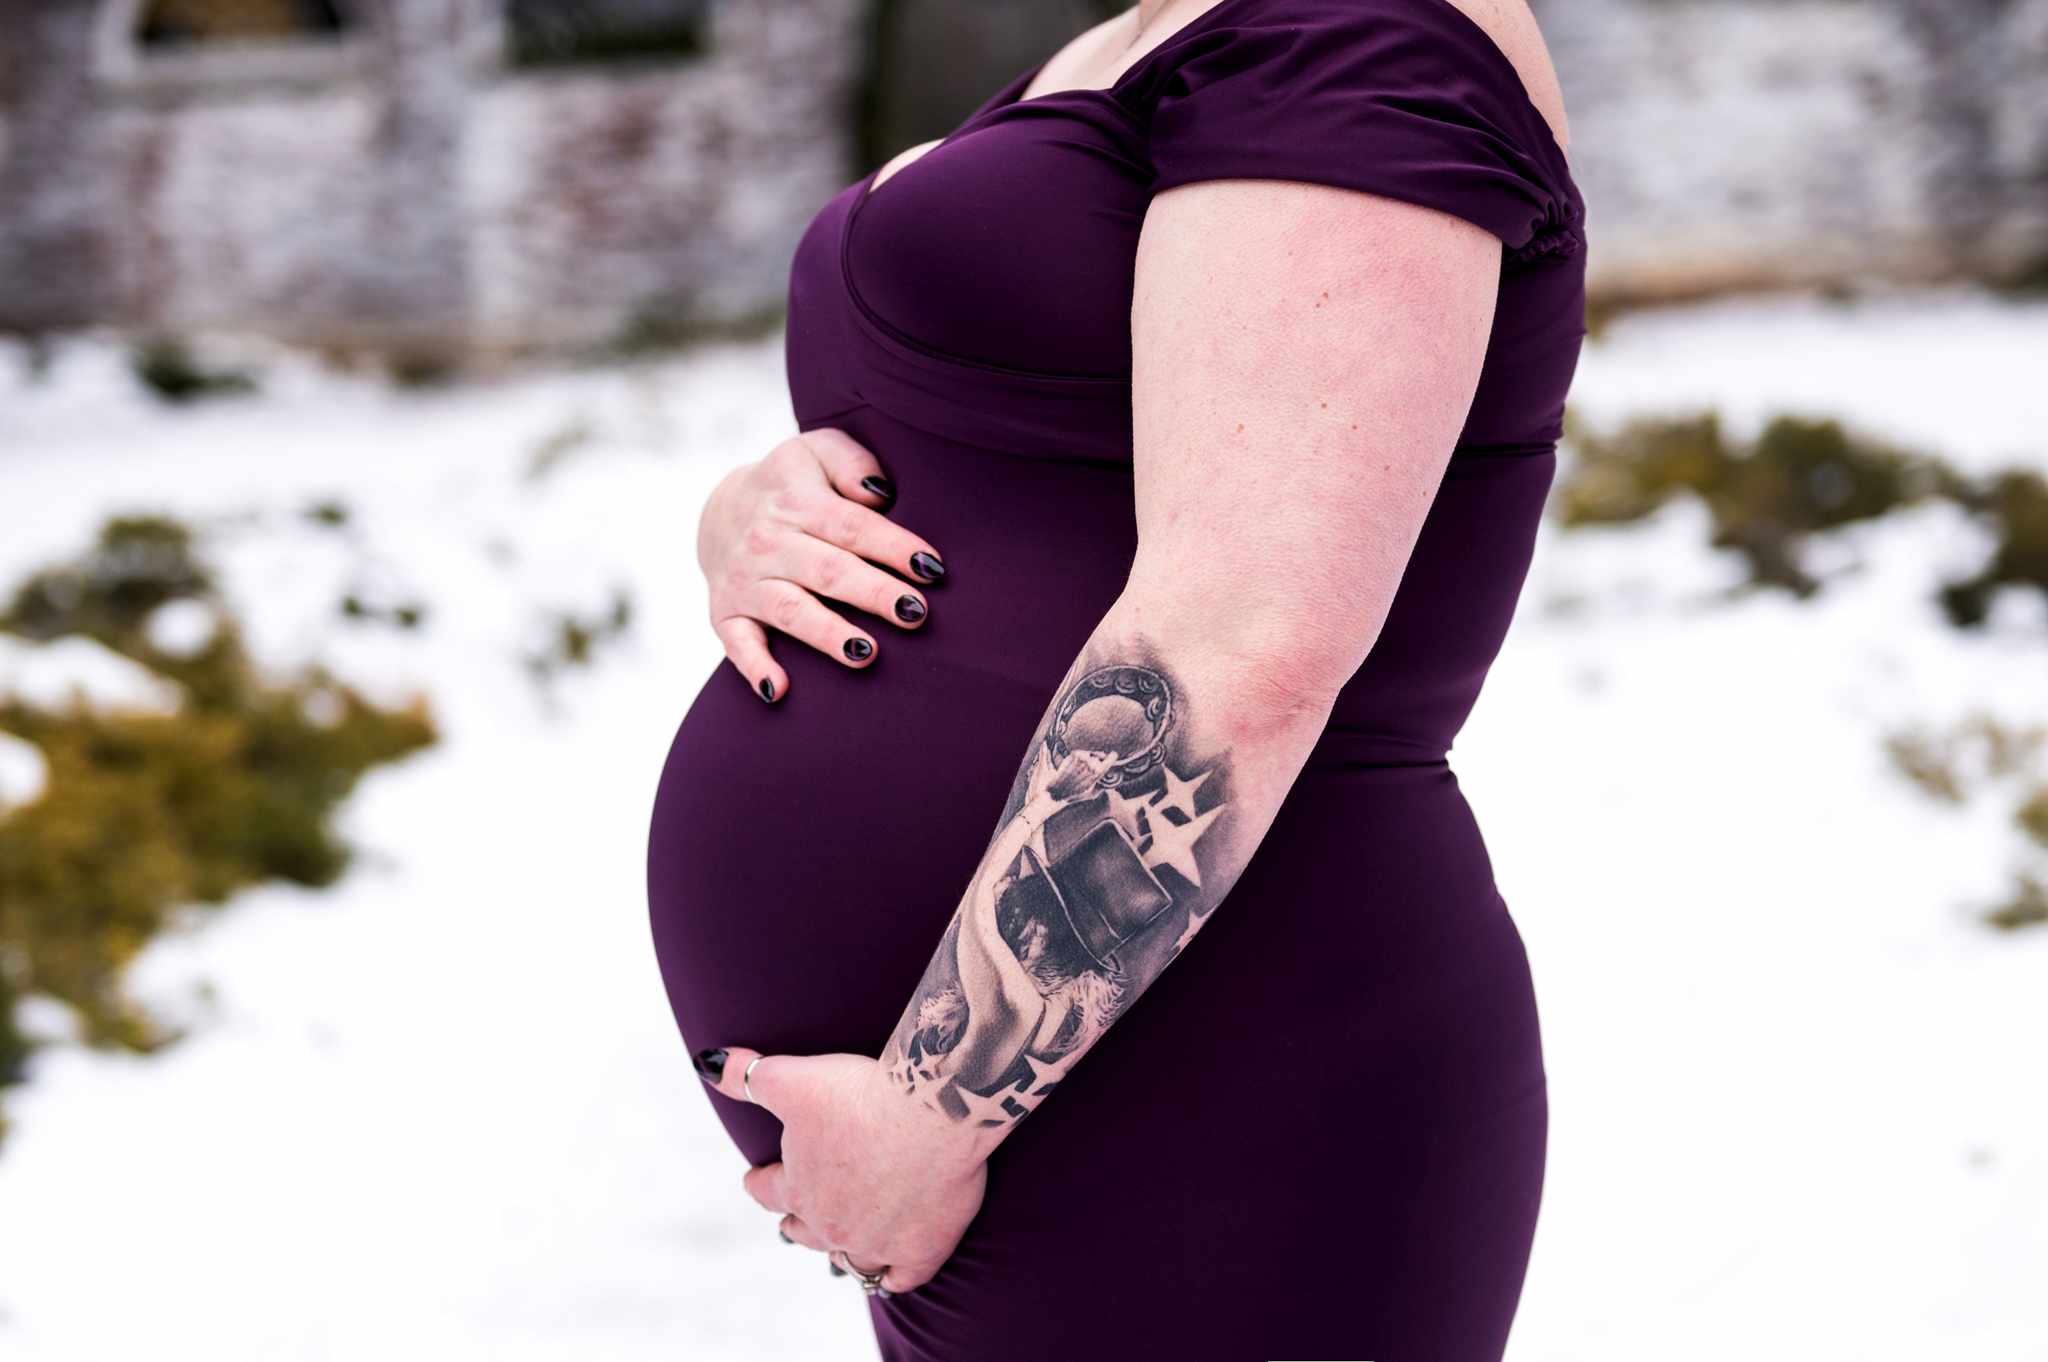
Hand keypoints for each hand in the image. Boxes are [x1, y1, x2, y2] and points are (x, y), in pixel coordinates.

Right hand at [698, 428, 944, 701]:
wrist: (720, 511)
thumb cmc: (793, 485)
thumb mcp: (816, 451)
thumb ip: (851, 461)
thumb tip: (879, 493)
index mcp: (797, 501)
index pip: (851, 526)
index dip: (892, 547)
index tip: (931, 568)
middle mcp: (768, 542)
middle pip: (828, 570)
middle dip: (873, 592)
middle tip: (915, 612)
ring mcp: (745, 582)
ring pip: (790, 610)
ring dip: (827, 634)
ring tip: (866, 653)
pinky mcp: (726, 615)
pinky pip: (738, 644)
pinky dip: (754, 668)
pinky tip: (777, 691)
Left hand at [704, 1047, 987, 1293]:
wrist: (934, 1111)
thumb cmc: (862, 1093)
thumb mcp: (793, 1078)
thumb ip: (746, 1075)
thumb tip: (706, 1063)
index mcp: (797, 1187)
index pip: (766, 1192)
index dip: (760, 1183)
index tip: (755, 1180)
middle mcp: (831, 1224)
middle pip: (804, 1232)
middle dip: (796, 1222)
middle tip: (793, 1219)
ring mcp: (876, 1242)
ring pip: (849, 1259)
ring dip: (840, 1252)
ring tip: (838, 1249)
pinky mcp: (922, 1250)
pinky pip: (900, 1278)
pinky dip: (891, 1275)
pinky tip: (888, 1273)